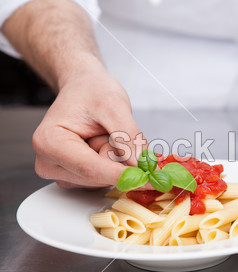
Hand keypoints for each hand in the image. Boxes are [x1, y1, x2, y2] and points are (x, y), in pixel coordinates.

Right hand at [32, 70, 143, 187]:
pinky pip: (105, 179)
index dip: (124, 175)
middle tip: (111, 131)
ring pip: (105, 180)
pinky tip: (104, 145)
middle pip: (99, 176)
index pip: (92, 169)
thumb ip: (127, 137)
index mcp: (49, 142)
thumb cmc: (91, 92)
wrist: (83, 88)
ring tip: (103, 135)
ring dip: (115, 159)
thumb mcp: (114, 105)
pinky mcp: (75, 178)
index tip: (150, 180)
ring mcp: (62, 173)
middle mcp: (49, 163)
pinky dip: (114, 163)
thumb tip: (139, 165)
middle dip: (117, 158)